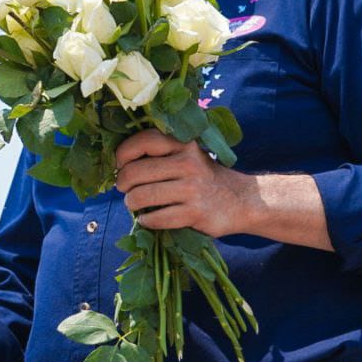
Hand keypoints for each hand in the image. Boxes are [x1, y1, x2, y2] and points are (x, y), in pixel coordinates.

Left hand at [114, 130, 253, 237]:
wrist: (242, 200)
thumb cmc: (204, 177)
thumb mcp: (189, 155)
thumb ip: (162, 153)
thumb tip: (120, 162)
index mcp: (184, 144)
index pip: (143, 141)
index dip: (123, 153)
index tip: (119, 165)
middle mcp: (188, 163)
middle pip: (136, 171)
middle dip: (123, 183)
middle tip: (124, 188)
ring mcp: (192, 189)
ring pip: (143, 196)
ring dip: (131, 203)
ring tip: (134, 203)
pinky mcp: (195, 213)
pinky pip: (157, 218)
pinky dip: (146, 221)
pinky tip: (148, 219)